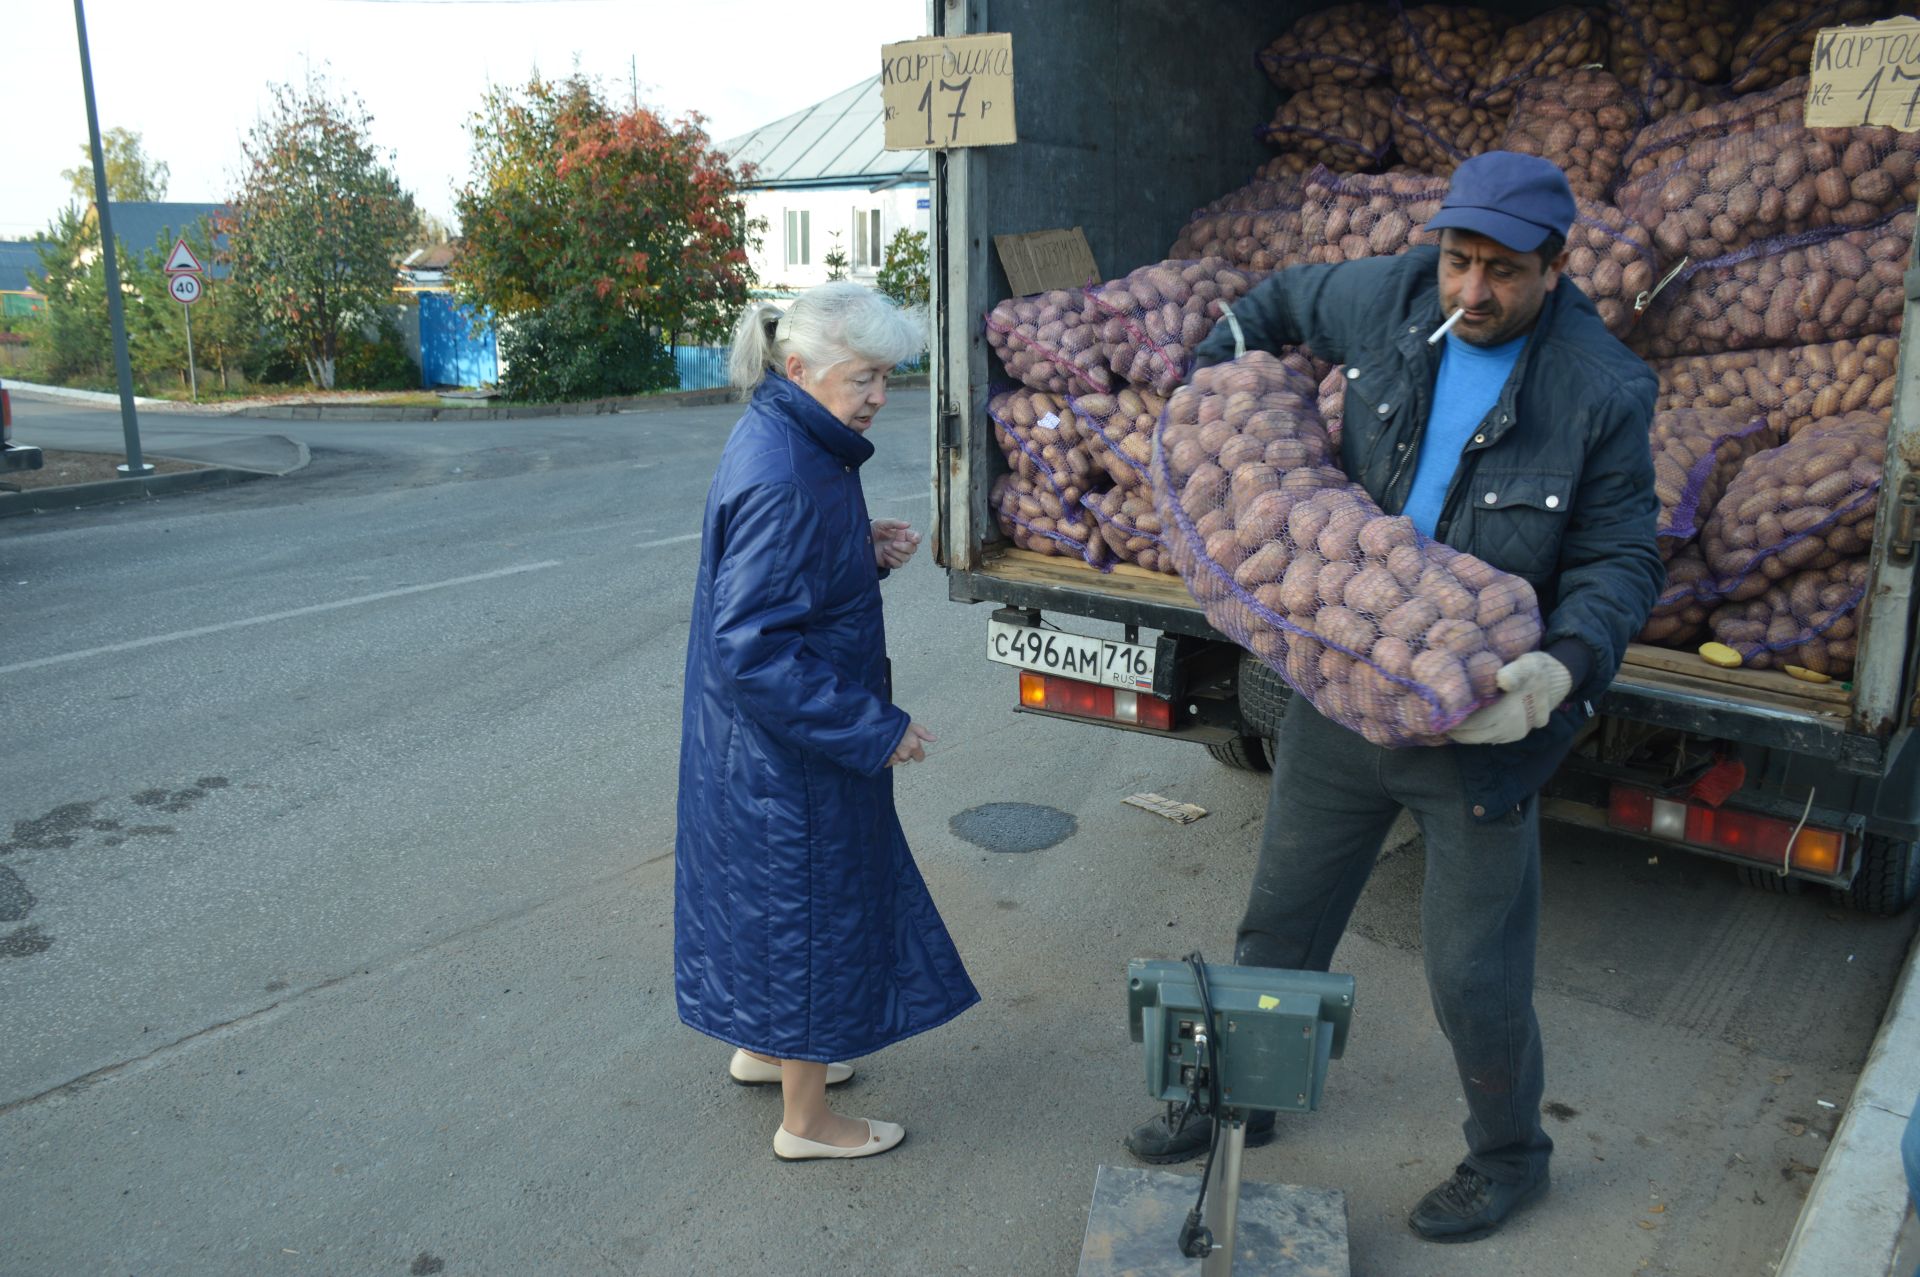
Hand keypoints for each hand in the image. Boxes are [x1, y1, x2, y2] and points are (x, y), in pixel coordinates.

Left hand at [872, 518, 920, 569]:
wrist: (860, 542)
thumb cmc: (871, 530)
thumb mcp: (881, 523)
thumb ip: (895, 523)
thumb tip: (908, 524)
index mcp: (902, 535)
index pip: (916, 538)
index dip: (917, 539)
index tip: (913, 539)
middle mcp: (902, 545)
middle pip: (913, 549)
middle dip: (904, 547)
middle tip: (893, 544)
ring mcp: (897, 554)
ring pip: (906, 558)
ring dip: (896, 554)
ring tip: (885, 548)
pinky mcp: (891, 563)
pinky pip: (898, 564)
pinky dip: (892, 560)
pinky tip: (884, 555)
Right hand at [886, 721, 935, 766]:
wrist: (877, 726)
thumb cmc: (895, 724)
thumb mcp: (911, 725)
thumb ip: (923, 733)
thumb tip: (934, 739)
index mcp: (914, 746)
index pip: (920, 758)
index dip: (916, 752)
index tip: (911, 746)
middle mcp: (905, 754)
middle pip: (907, 758)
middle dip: (904, 752)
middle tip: (898, 742)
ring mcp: (894, 759)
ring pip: (898, 760)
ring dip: (895, 754)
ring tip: (890, 743)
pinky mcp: (885, 761)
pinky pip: (888, 762)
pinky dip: (886, 757)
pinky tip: (884, 748)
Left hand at [1446, 652, 1571, 746]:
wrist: (1557, 679)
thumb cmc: (1537, 669)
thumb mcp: (1527, 664)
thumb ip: (1514, 673)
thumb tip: (1502, 680)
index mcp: (1510, 712)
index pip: (1474, 724)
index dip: (1455, 721)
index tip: (1437, 715)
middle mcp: (1511, 728)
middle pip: (1473, 736)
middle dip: (1455, 730)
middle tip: (1437, 719)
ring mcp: (1514, 734)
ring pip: (1480, 739)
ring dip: (1464, 733)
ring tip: (1448, 722)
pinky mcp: (1515, 735)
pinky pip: (1490, 739)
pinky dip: (1475, 734)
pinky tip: (1464, 724)